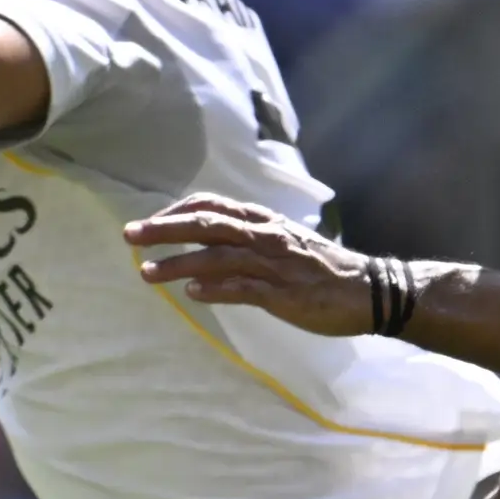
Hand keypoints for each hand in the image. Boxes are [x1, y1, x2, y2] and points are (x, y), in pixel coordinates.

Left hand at [125, 194, 377, 335]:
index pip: (212, 205)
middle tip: (130, 235)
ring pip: (217, 256)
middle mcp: (265, 236)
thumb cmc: (324, 269)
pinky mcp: (283, 294)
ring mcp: (274, 264)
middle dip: (164, 229)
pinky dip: (216, 289)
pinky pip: (243, 288)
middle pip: (206, 224)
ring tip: (147, 272)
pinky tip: (192, 294)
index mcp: (264, 221)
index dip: (176, 211)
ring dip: (179, 263)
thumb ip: (249, 241)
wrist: (369, 290)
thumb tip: (210, 246)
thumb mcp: (284, 243)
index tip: (149, 223)